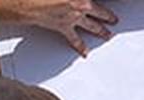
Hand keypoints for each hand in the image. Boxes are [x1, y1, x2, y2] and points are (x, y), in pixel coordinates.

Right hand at [0, 0, 118, 55]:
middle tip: (114, 20)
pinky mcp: (64, 27)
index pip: (97, 4)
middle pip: (99, 12)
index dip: (105, 7)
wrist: (29, 3)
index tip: (112, 7)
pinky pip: (74, 39)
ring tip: (108, 35)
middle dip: (108, 16)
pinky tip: (85, 52)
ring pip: (91, 26)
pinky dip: (80, 46)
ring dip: (101, 31)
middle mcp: (80, 6)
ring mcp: (73, 18)